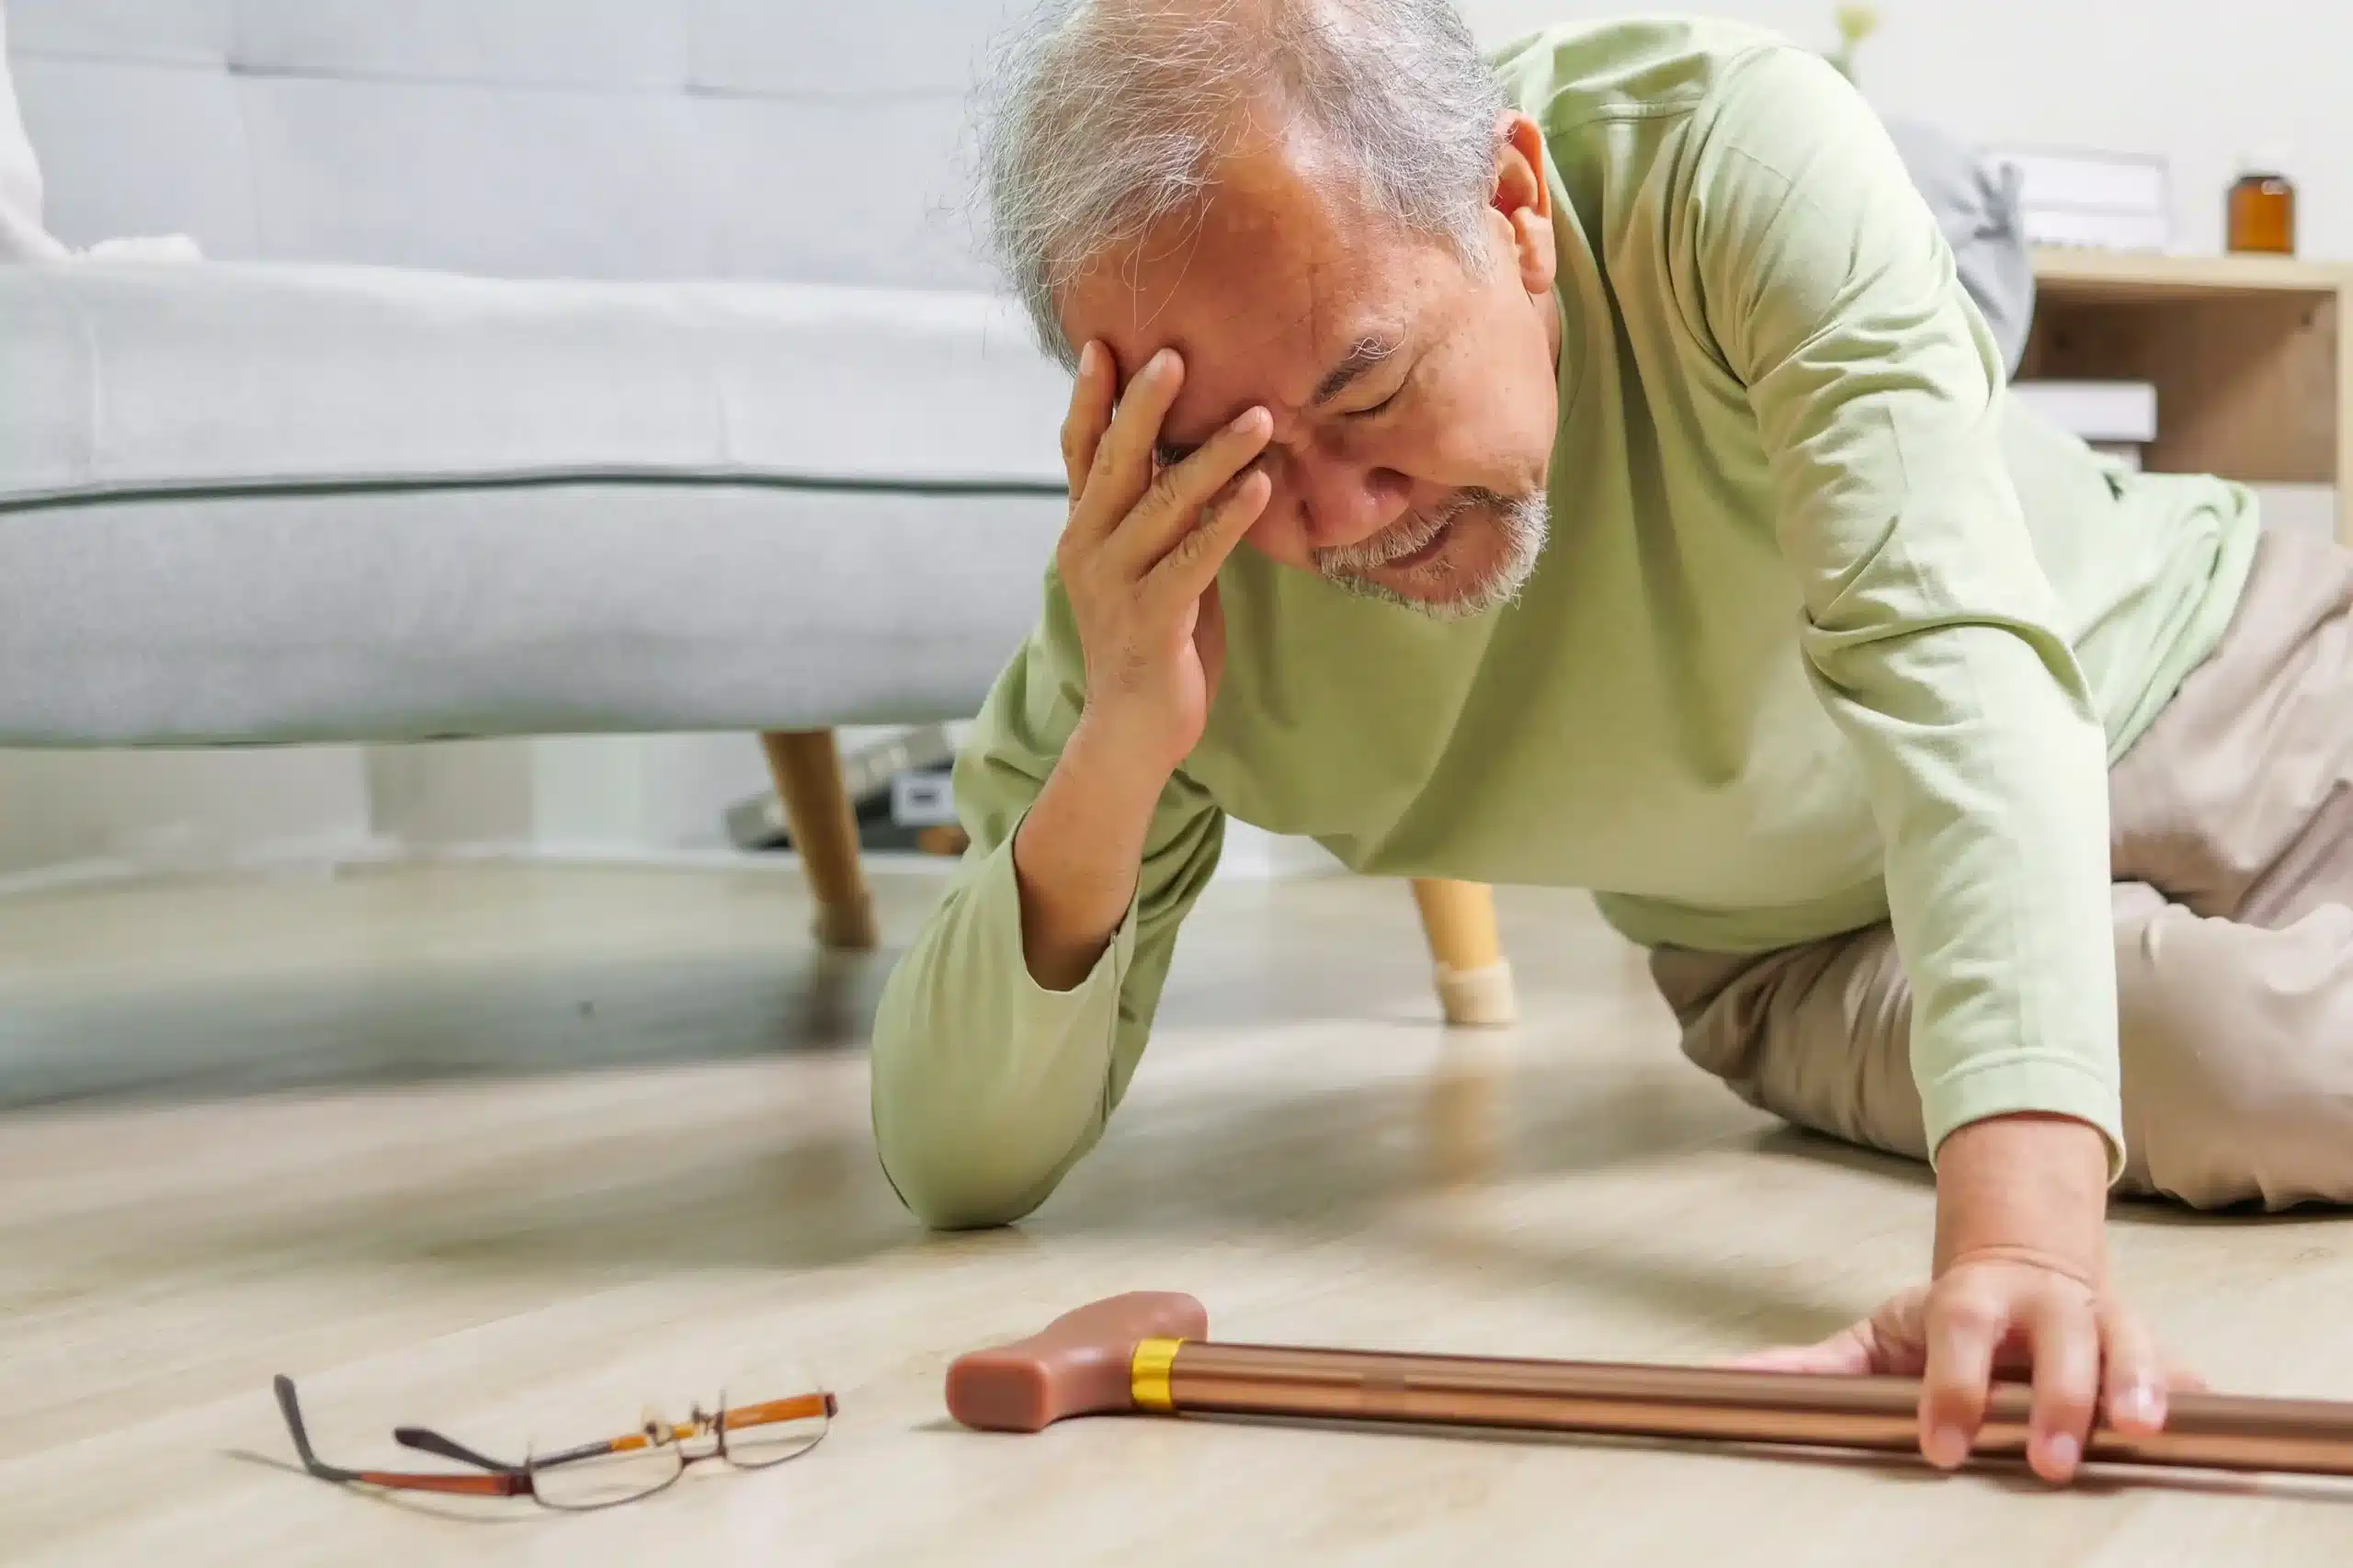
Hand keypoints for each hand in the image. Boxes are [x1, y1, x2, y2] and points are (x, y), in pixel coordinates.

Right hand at [1056, 341, 1272, 777]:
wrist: (1133, 730)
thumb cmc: (1155, 641)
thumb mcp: (1149, 564)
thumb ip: (1159, 514)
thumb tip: (1193, 453)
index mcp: (1083, 532)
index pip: (1080, 452)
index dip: (1091, 400)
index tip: (1103, 345)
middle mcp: (1088, 549)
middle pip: (1116, 463)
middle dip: (1146, 406)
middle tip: (1177, 355)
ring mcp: (1116, 585)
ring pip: (1165, 505)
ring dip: (1216, 457)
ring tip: (1259, 417)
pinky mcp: (1151, 619)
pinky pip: (1194, 559)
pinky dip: (1228, 521)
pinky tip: (1261, 489)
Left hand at [1733, 1112, 2203, 1484]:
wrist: (2024, 1258)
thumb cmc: (1949, 1317)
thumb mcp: (1879, 1333)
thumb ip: (1811, 1367)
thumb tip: (1724, 1383)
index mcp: (1970, 1303)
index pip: (1958, 1338)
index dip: (1951, 1388)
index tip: (1941, 1444)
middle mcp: (2042, 1305)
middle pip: (2055, 1341)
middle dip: (2056, 1397)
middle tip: (2049, 1457)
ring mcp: (2100, 1318)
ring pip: (2127, 1344)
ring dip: (2134, 1387)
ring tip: (2139, 1431)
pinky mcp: (2146, 1341)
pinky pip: (2177, 1367)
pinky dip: (2187, 1393)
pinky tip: (2198, 1423)